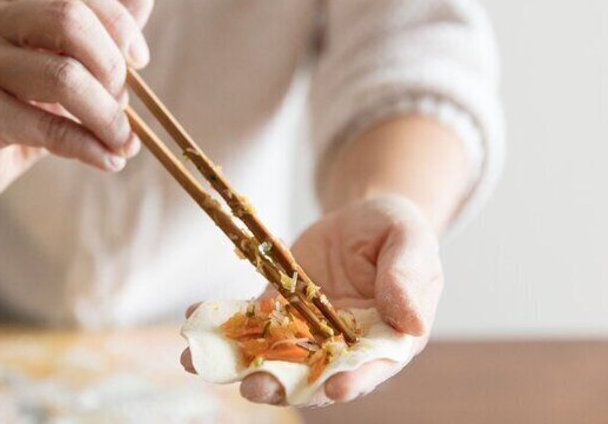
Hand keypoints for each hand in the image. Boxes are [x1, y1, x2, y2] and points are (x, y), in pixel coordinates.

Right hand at [0, 0, 154, 201]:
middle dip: (112, 66)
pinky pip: (46, 126)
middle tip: (126, 105)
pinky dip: (88, 146)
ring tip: (124, 143)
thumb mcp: (62, 68)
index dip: (117, 20)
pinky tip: (108, 160)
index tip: (140, 61)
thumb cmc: (16, 108)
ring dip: (107, 116)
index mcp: (8, 2)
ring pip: (63, 76)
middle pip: (69, 20)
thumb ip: (100, 34)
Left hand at [181, 194, 443, 405]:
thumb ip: (408, 278)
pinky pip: (249, 321)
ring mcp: (307, 332)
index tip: (332, 389)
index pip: (370, 368)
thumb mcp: (411, 242)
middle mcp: (342, 347)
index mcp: (386, 339)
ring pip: (272, 356)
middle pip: (312, 375)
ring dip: (237, 363)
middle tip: (252, 387)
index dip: (353, 381)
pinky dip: (222, 323)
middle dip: (281, 384)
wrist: (361, 218)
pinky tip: (194, 318)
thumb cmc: (397, 231)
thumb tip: (412, 322)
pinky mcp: (279, 309)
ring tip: (200, 362)